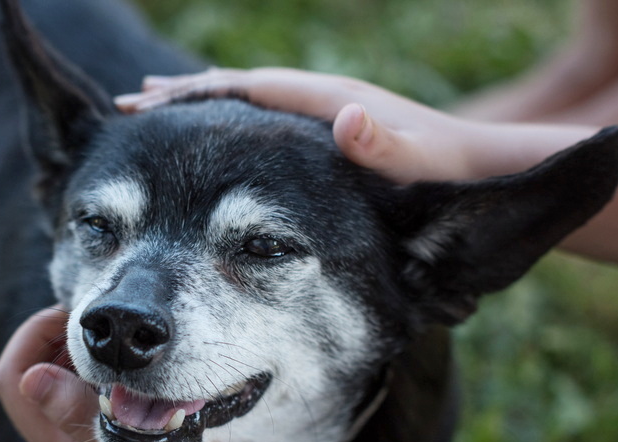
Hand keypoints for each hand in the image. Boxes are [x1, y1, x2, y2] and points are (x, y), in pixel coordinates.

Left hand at [0, 307, 268, 441]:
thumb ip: (80, 413)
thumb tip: (31, 378)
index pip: (12, 379)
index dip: (30, 338)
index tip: (73, 315)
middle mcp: (67, 439)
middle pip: (33, 372)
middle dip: (55, 336)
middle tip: (100, 317)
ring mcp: (94, 435)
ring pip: (65, 377)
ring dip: (83, 349)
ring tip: (119, 334)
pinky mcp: (122, 429)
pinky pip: (97, 386)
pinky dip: (108, 364)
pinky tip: (139, 358)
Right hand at [115, 67, 487, 182]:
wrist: (488, 168)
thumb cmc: (454, 175)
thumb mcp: (424, 166)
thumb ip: (387, 147)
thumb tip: (348, 118)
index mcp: (333, 105)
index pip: (247, 89)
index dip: (193, 96)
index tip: (143, 103)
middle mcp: (326, 103)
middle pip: (237, 90)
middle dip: (183, 97)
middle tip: (129, 106)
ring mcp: (327, 118)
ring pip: (249, 107)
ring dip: (203, 111)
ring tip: (155, 116)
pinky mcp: (332, 138)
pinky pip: (265, 129)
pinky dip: (231, 132)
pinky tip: (216, 154)